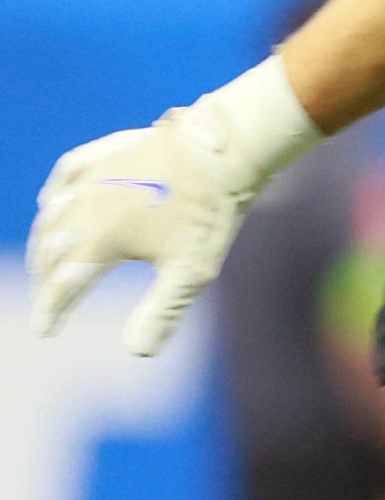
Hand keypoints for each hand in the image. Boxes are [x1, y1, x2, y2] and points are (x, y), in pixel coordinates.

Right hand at [29, 63, 317, 353]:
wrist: (225, 147)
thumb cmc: (209, 211)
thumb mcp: (191, 271)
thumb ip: (162, 312)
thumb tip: (137, 353)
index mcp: (99, 240)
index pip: (64, 285)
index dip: (51, 310)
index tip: (44, 330)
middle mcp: (85, 207)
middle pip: (52, 251)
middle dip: (46, 280)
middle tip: (48, 300)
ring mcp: (95, 176)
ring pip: (53, 214)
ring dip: (46, 242)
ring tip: (48, 260)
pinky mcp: (108, 151)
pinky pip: (67, 173)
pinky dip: (54, 193)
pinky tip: (52, 200)